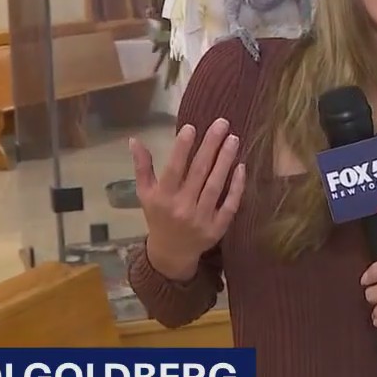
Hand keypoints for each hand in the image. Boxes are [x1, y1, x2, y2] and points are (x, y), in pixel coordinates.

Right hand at [129, 118, 245, 279]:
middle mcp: (182, 207)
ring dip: (225, 160)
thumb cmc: (158, 216)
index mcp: (163, 197)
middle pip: (199, 172)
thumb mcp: (145, 193)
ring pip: (216, 185)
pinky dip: (236, 186)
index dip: (182, 148)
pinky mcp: (217, 228)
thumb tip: (134, 140)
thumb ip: (142, 167)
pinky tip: (241, 166)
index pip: (174, 169)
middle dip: (211, 146)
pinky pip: (229, 204)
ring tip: (233, 139)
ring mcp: (201, 218)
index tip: (192, 127)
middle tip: (222, 123)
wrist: (171, 252)